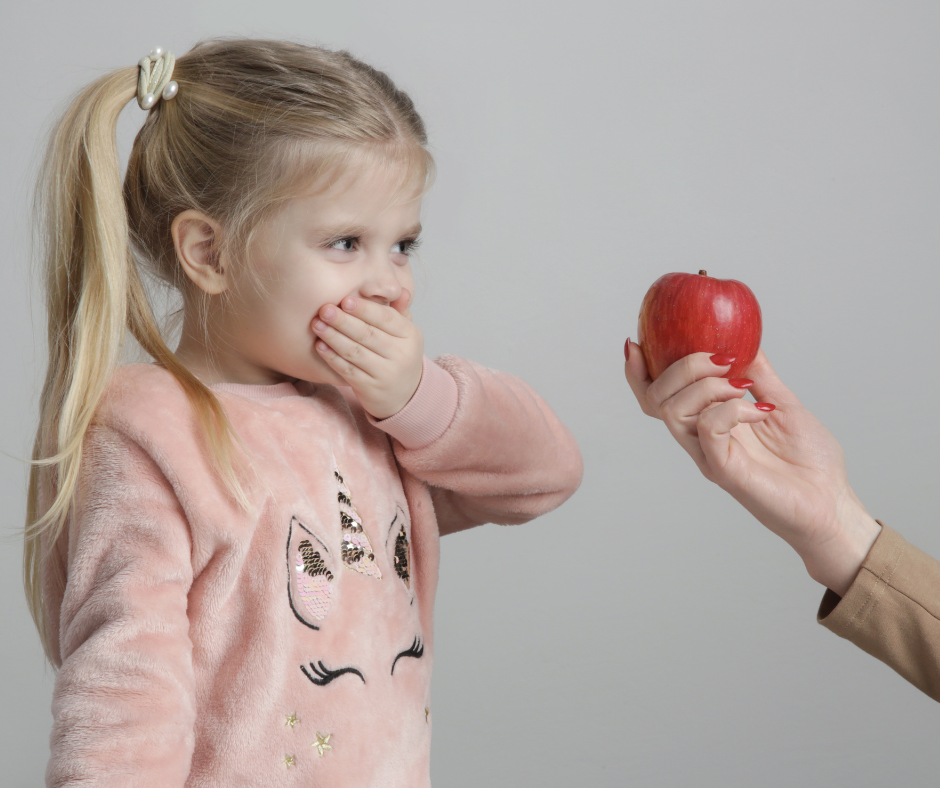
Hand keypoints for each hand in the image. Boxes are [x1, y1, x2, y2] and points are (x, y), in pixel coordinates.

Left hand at [312, 290, 423, 418]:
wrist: (405, 395)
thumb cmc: (400, 356)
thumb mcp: (406, 334)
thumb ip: (400, 312)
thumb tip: (401, 290)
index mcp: (411, 336)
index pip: (386, 318)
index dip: (364, 309)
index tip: (344, 299)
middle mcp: (401, 355)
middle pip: (368, 334)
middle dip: (343, 321)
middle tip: (324, 309)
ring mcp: (386, 373)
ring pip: (355, 352)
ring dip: (333, 337)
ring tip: (317, 324)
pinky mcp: (370, 388)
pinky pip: (348, 370)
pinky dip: (332, 357)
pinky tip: (320, 346)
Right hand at [624, 341, 880, 595]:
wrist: (833, 504)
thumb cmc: (810, 463)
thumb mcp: (784, 403)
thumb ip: (761, 376)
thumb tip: (745, 341)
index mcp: (707, 423)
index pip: (657, 398)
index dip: (639, 373)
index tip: (637, 344)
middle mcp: (700, 439)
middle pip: (656, 399)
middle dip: (682, 367)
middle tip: (722, 360)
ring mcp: (709, 455)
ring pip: (673, 411)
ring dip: (706, 385)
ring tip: (741, 386)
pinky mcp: (723, 470)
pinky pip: (708, 428)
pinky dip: (732, 409)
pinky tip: (760, 411)